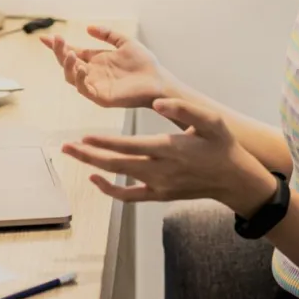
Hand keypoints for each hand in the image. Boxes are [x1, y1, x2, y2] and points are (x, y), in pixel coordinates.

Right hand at [40, 26, 168, 108]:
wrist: (158, 80)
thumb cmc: (144, 63)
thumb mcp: (125, 42)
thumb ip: (108, 34)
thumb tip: (88, 27)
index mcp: (96, 60)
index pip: (72, 51)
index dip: (58, 45)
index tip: (45, 37)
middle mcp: (92, 73)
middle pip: (67, 63)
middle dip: (59, 52)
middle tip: (57, 40)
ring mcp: (95, 85)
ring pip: (71, 77)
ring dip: (67, 65)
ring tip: (70, 53)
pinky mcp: (101, 97)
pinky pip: (84, 89)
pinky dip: (79, 79)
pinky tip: (81, 68)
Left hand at [61, 98, 276, 214]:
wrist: (233, 178)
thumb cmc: (222, 145)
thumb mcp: (211, 120)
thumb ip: (183, 108)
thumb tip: (156, 102)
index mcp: (170, 148)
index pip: (130, 146)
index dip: (105, 142)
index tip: (84, 136)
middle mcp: (160, 169)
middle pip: (116, 163)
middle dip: (88, 154)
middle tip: (65, 146)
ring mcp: (158, 185)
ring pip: (119, 177)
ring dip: (94, 166)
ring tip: (74, 154)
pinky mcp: (159, 195)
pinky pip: (129, 195)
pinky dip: (110, 189)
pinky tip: (95, 179)